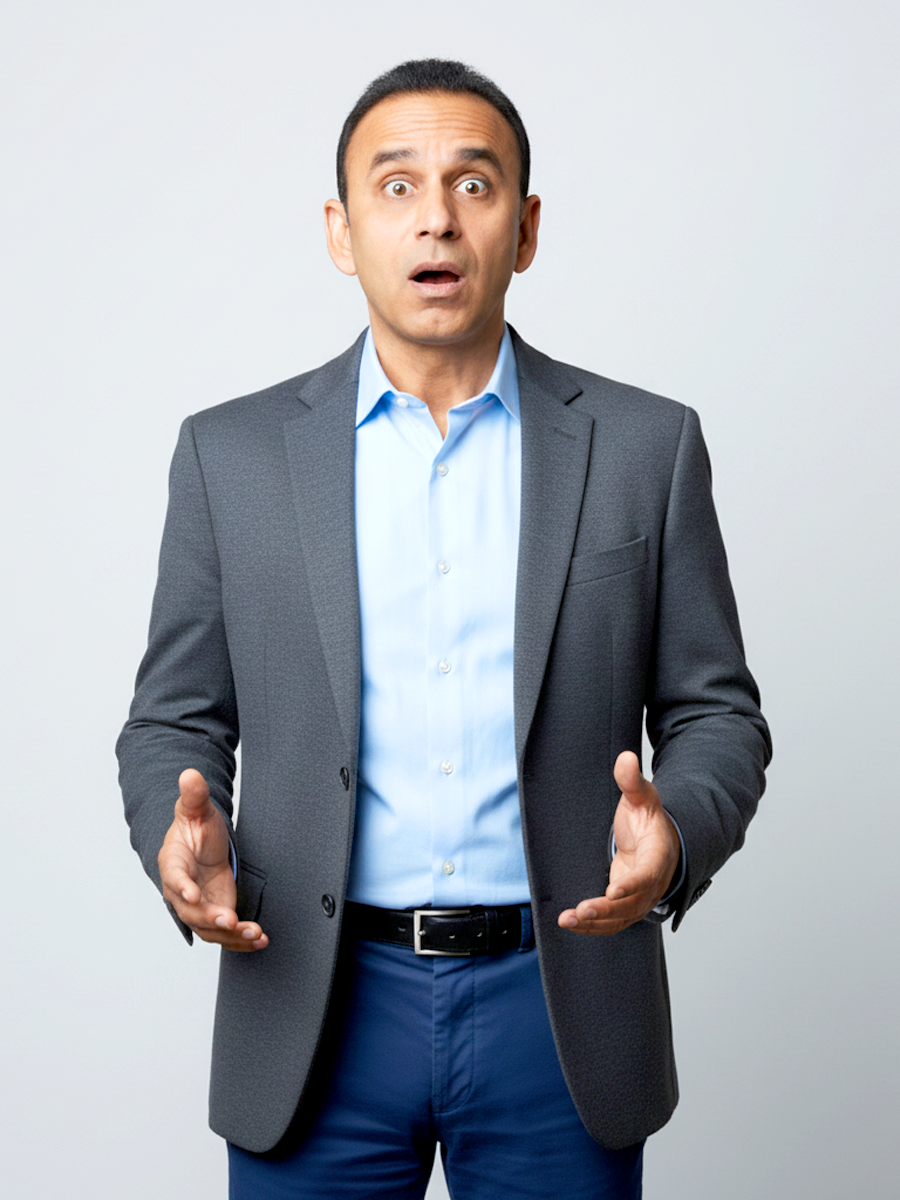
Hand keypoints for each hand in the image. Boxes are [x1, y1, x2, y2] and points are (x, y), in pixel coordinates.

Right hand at [158, 769, 268, 950]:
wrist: (201, 844)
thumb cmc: (194, 827)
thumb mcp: (196, 809)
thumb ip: (193, 795)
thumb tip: (189, 774)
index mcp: (173, 863)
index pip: (174, 878)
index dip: (182, 888)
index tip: (193, 895)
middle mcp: (182, 891)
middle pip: (191, 912)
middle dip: (210, 918)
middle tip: (231, 921)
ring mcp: (198, 906)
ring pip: (209, 928)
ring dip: (230, 935)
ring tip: (254, 934)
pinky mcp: (215, 914)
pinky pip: (225, 933)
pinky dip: (241, 941)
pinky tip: (260, 940)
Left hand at [558, 751, 680, 936]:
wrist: (659, 840)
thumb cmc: (649, 819)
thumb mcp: (643, 797)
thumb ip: (632, 781)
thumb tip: (626, 757)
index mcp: (658, 856)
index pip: (647, 874)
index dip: (633, 884)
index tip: (614, 888)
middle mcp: (652, 883)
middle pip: (632, 904)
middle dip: (606, 910)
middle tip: (581, 910)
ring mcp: (640, 898)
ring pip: (620, 918)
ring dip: (594, 923)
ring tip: (567, 920)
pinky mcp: (626, 906)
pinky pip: (611, 922)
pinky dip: (592, 927)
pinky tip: (569, 923)